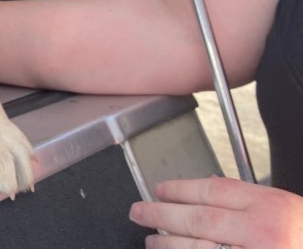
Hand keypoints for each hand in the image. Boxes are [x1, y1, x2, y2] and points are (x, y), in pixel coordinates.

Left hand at [130, 176, 302, 247]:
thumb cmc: (302, 233)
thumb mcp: (281, 208)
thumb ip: (244, 197)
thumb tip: (206, 182)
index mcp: (269, 206)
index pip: (213, 190)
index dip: (180, 188)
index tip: (159, 189)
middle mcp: (262, 232)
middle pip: (199, 218)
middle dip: (162, 214)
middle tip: (138, 211)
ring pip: (198, 248)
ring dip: (169, 244)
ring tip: (151, 239)